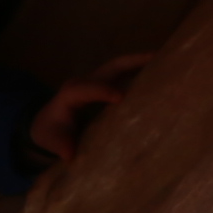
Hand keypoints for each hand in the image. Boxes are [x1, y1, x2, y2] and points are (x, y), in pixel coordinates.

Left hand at [25, 54, 152, 166]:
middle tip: (156, 57)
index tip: (120, 97)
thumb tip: (69, 155)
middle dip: (132, 62)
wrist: (47, 124)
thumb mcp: (52, 140)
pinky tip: (158, 73)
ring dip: (141, 63)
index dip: (102, 91)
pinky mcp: (104, 87)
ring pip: (120, 68)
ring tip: (165, 60)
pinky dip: (140, 73)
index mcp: (71, 94)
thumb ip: (60, 146)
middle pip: (111, 67)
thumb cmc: (51, 132)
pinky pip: (124, 76)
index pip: (87, 89)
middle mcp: (85, 82)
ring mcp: (96, 82)